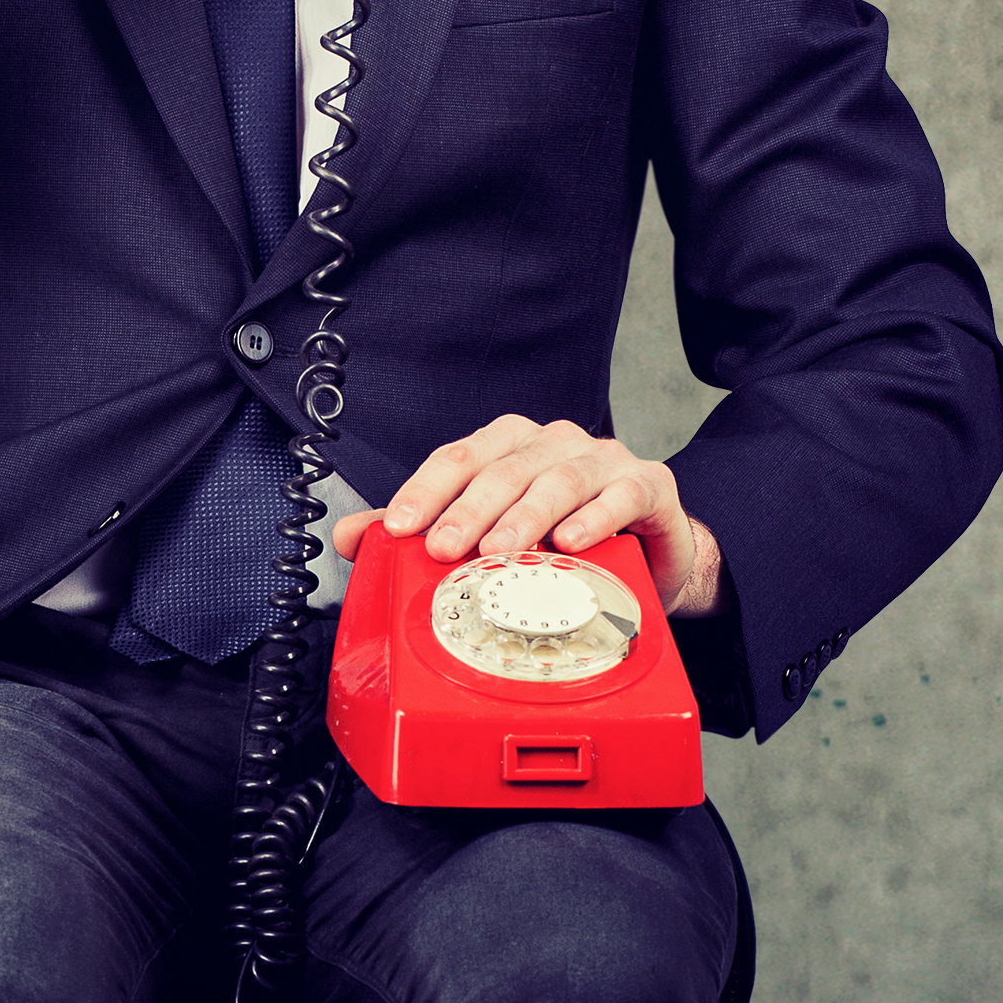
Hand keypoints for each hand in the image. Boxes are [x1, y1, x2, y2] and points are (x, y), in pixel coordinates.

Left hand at [372, 416, 725, 615]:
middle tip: (443, 548)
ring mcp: (606, 459)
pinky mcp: (651, 483)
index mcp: (511, 447)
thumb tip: (351, 536)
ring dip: (526, 517)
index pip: (459, 457)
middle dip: (469, 510)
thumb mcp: (490, 537)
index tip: (400, 527)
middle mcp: (556, 443)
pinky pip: (623, 494)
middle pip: (505, 468)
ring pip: (560, 479)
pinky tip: (571, 542)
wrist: (647, 559)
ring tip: (500, 550)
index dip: (426, 490)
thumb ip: (424, 532)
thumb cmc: (563, 543)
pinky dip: (596, 518)